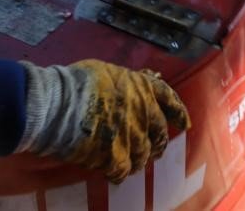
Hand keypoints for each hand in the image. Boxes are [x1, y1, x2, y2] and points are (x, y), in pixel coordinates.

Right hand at [19, 60, 190, 183]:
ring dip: (139, 160)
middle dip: (159, 143)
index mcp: (144, 88)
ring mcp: (132, 137)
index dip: (179, 112)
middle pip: (160, 133)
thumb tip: (130, 87)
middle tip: (156, 151)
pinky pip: (123, 170)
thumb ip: (126, 83)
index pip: (170, 100)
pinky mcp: (115, 158)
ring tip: (133, 164)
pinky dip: (119, 173)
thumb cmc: (79, 81)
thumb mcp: (109, 71)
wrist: (60, 103)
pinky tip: (113, 174)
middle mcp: (145, 113)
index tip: (184, 123)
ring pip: (143, 155)